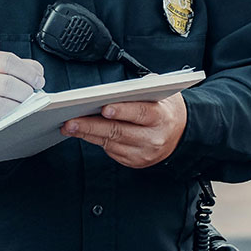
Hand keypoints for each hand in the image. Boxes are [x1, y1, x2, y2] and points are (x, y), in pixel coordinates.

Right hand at [0, 52, 44, 138]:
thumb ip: (20, 68)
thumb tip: (37, 74)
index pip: (6, 61)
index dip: (27, 71)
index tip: (37, 80)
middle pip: (4, 83)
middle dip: (24, 92)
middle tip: (31, 97)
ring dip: (16, 108)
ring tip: (22, 109)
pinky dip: (3, 123)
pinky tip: (8, 120)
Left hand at [60, 93, 186, 167]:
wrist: (181, 133)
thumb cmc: (164, 107)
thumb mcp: (159, 91)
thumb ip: (139, 88)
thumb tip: (112, 90)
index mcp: (161, 117)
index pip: (140, 114)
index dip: (122, 111)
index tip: (104, 108)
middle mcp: (153, 138)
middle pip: (119, 132)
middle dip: (92, 126)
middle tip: (71, 121)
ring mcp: (144, 153)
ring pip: (110, 144)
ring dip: (87, 134)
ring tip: (69, 126)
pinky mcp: (135, 162)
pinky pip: (111, 151)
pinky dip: (95, 141)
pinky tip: (82, 133)